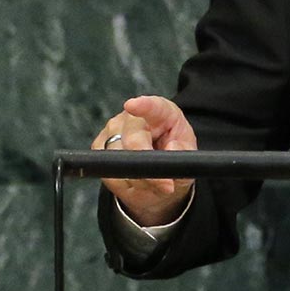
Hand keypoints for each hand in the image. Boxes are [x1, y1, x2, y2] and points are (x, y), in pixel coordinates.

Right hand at [91, 95, 196, 226]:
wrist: (159, 175)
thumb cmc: (175, 156)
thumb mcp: (189, 157)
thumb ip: (184, 153)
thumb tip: (171, 148)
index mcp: (161, 112)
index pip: (153, 106)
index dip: (143, 105)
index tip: (132, 105)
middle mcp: (134, 117)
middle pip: (132, 140)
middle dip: (147, 165)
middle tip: (165, 185)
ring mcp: (113, 130)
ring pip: (119, 159)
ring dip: (138, 179)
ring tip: (153, 182)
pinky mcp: (99, 146)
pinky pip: (108, 172)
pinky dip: (124, 183)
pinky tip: (137, 182)